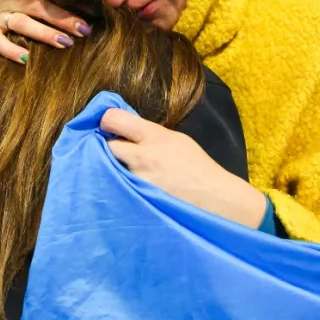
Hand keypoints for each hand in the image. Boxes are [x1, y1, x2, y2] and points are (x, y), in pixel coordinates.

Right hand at [0, 0, 91, 62]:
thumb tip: (65, 5)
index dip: (71, 3)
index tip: (95, 10)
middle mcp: (10, 2)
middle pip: (41, 8)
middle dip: (64, 18)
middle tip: (86, 29)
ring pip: (23, 24)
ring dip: (44, 32)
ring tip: (65, 42)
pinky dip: (10, 49)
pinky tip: (25, 59)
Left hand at [101, 109, 266, 227]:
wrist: (215, 199)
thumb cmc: (198, 168)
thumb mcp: (177, 140)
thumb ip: (149, 134)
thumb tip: (124, 131)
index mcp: (154, 136)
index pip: (113, 118)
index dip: (107, 122)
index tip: (108, 128)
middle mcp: (142, 157)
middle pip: (105, 146)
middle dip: (106, 148)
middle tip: (114, 154)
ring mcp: (137, 181)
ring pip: (106, 170)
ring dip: (110, 170)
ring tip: (122, 175)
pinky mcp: (136, 200)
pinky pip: (115, 190)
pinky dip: (117, 188)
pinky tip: (127, 190)